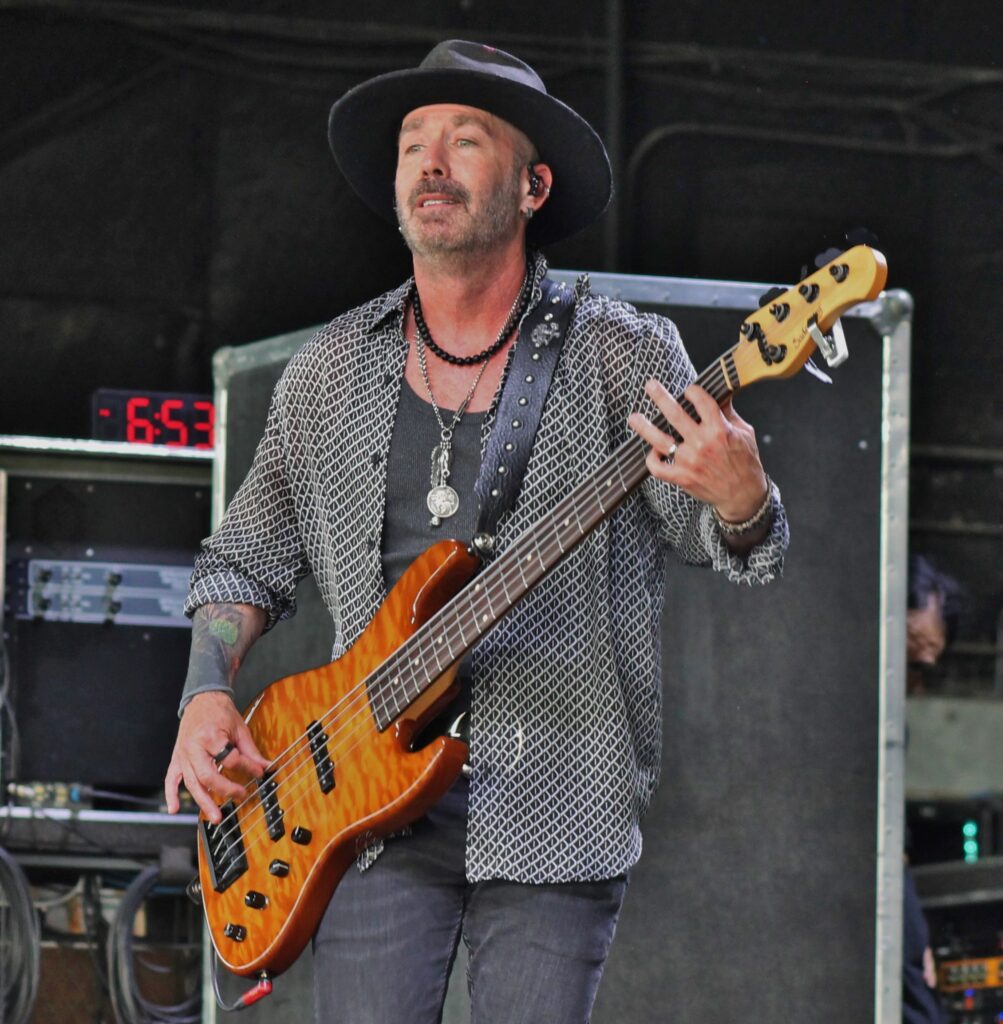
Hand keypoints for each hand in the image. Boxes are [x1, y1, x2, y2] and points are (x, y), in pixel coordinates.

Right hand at [164, 690, 270, 822]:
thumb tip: (265, 767)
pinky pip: (171, 779)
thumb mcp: (239, 728)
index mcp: (211, 736)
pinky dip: (171, 795)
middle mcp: (194, 747)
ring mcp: (183, 755)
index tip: (258, 773)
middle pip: (208, 775)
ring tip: (216, 817)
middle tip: (240, 796)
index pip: (230, 759)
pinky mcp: (176, 759)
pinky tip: (174, 809)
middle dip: (225, 790)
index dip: (247, 768)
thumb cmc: (220, 712)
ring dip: (204, 802)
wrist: (202, 699)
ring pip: (192, 783)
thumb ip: (250, 750)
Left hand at [628, 379, 767, 519]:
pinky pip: (659, 468)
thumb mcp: (745, 433)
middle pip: (675, 414)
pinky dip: (652, 460)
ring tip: (634, 418)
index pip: (702, 402)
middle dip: (660, 397)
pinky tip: (653, 452)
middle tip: (650, 385)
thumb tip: (721, 393)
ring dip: (644, 427)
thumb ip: (729, 413)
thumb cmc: (745, 462)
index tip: (688, 390)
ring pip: (660, 440)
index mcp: (720, 430)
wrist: (743, 495)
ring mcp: (690, 461)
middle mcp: (702, 443)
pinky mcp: (682, 477)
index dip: (693, 391)